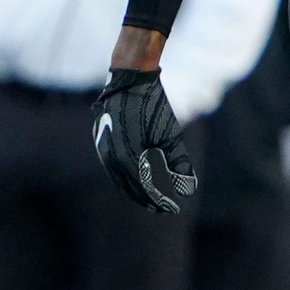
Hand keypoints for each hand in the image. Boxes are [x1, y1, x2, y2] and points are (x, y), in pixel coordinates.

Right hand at [93, 67, 196, 213]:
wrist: (130, 80)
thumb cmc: (154, 108)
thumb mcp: (171, 137)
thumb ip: (179, 165)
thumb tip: (188, 191)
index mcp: (128, 158)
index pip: (144, 189)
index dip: (159, 201)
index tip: (174, 208)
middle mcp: (110, 156)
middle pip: (128, 187)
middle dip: (146, 199)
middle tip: (162, 208)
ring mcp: (102, 148)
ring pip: (118, 178)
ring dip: (134, 189)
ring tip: (150, 197)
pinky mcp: (101, 139)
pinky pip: (112, 165)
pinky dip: (124, 175)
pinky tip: (136, 177)